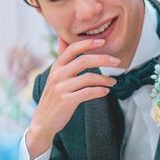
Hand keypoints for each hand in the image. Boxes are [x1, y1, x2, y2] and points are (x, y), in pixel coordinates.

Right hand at [26, 37, 120, 158]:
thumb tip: (62, 38)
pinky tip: (105, 92)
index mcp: (56, 67)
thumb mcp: (55, 75)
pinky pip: (88, 93)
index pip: (72, 49)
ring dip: (104, 79)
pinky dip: (99, 91)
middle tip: (116, 61)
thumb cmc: (54, 97)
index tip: (103, 41)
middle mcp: (58, 75)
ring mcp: (62, 88)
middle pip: (83, 61)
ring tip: (113, 82)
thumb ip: (62, 59)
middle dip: (103, 59)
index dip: (87, 43)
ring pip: (88, 78)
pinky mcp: (67, 101)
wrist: (43, 121)